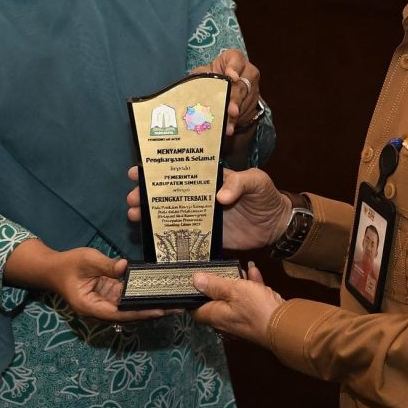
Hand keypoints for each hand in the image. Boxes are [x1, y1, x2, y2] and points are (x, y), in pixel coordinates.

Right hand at [5, 240, 160, 324]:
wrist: (53, 268)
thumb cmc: (67, 265)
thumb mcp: (86, 260)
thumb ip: (106, 265)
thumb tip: (125, 267)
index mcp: (91, 306)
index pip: (119, 314)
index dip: (139, 313)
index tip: (159, 311)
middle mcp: (100, 310)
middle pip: (129, 315)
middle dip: (152, 312)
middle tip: (177, 307)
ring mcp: (106, 303)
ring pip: (131, 308)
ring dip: (151, 305)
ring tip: (175, 302)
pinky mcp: (110, 296)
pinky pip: (128, 299)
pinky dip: (143, 296)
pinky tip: (160, 292)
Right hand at [126, 164, 292, 253]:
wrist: (276, 225)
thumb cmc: (266, 196)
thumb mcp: (256, 180)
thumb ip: (240, 182)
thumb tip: (220, 197)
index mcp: (209, 178)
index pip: (180, 170)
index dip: (158, 169)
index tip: (139, 170)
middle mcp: (200, 196)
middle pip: (168, 193)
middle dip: (146, 194)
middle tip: (131, 198)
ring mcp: (201, 216)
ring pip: (170, 213)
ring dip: (150, 214)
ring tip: (133, 215)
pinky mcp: (206, 236)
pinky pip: (184, 236)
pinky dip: (168, 237)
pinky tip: (152, 237)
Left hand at [188, 263, 283, 346]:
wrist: (284, 325)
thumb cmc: (255, 308)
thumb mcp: (234, 289)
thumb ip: (214, 284)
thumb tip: (195, 280)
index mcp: (215, 317)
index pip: (195, 310)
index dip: (192, 296)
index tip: (193, 282)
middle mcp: (225, 322)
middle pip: (215, 303)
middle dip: (218, 285)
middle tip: (219, 270)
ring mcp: (241, 322)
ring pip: (234, 300)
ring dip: (236, 284)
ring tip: (239, 269)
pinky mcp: (255, 318)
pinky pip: (249, 302)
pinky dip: (250, 288)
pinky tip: (254, 273)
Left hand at [207, 48, 263, 135]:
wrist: (222, 89)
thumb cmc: (210, 78)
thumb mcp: (203, 73)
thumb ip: (200, 76)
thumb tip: (190, 87)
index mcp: (233, 58)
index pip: (236, 59)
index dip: (234, 68)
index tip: (231, 77)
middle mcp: (247, 71)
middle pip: (242, 85)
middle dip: (236, 99)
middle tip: (232, 111)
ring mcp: (252, 87)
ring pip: (246, 101)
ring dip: (236, 115)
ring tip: (228, 125)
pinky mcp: (253, 101)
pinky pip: (247, 111)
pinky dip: (236, 121)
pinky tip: (229, 128)